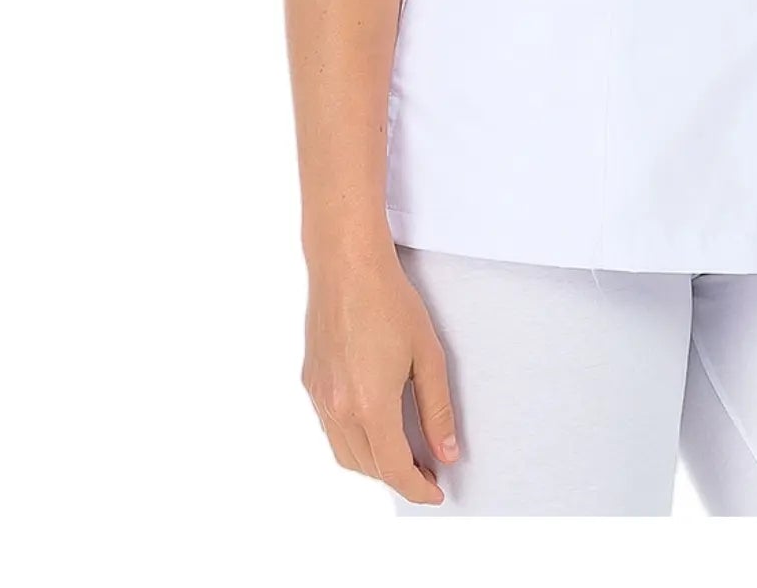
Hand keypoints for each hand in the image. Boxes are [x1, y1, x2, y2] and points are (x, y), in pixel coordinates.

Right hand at [302, 244, 459, 505]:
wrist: (347, 265)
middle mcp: (338, 408)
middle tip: (426, 468)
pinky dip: (353, 440)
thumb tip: (447, 452)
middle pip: (368, 467)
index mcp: (370, 405)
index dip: (416, 487)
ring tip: (403, 452)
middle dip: (397, 476)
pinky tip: (373, 423)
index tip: (435, 491)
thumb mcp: (427, 356)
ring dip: (373, 463)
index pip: (394, 468)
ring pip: (345, 453)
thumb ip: (437, 410)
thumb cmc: (390, 302)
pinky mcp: (310, 382)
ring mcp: (319, 396)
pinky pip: (330, 429)